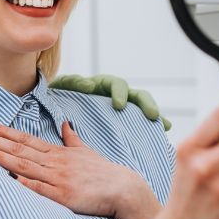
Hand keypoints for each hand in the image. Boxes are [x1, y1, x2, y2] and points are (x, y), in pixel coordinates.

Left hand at [0, 121, 159, 218]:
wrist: (123, 189)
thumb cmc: (104, 172)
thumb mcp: (86, 151)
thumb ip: (72, 139)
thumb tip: (65, 124)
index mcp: (58, 153)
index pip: (27, 140)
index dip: (7, 133)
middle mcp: (55, 163)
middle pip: (21, 151)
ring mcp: (58, 179)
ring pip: (26, 166)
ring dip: (5, 158)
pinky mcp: (64, 196)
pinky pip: (40, 189)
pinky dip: (24, 183)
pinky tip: (9, 178)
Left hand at [49, 74, 170, 129]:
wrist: (55, 112)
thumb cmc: (59, 96)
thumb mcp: (64, 86)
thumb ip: (75, 83)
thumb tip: (90, 86)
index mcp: (102, 85)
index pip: (117, 84)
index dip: (120, 93)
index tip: (118, 105)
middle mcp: (115, 96)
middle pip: (136, 95)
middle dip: (146, 104)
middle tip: (152, 115)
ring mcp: (120, 110)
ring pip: (141, 109)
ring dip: (153, 115)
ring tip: (163, 124)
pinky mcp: (121, 123)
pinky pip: (139, 124)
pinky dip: (151, 128)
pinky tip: (161, 135)